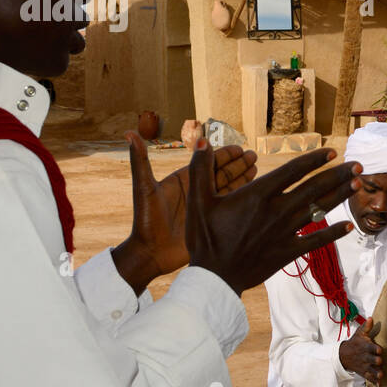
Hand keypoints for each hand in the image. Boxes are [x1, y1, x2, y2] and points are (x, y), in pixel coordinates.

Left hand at [113, 131, 258, 292]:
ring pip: (227, 187)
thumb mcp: (144, 188)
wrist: (151, 253)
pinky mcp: (211, 221)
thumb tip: (130, 133)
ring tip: (257, 167)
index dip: (223, 154)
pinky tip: (253, 190)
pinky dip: (241, 196)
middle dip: (237, 163)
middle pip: (220, 172)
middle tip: (253, 155)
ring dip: (242, 177)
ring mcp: (204, 206)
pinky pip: (229, 205)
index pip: (206, 162)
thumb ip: (140, 160)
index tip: (238, 148)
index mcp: (183, 180)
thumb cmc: (145, 221)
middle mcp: (196, 191)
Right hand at [185, 141, 361, 295]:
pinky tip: (349, 225)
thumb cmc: (205, 239)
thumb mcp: (197, 202)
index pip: (293, 171)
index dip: (315, 160)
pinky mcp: (288, 253)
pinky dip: (334, 233)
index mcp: (257, 196)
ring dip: (341, 196)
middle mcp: (276, 211)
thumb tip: (201, 138)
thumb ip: (200, 169)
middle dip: (339, 174)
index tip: (332, 152)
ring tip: (359, 184)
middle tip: (359, 165)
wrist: (214, 278)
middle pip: (314, 188)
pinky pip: (316, 241)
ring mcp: (285, 233)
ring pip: (319, 210)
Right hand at [339, 321, 383, 385]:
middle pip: (370, 359)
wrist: (343, 355)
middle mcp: (365, 357)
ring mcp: (364, 365)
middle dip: (375, 360)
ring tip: (381, 375)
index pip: (370, 347)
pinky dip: (374, 381)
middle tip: (379, 361)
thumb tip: (371, 318)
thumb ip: (366, 327)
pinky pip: (369, 377)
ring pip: (370, 370)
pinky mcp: (364, 372)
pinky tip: (380, 384)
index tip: (379, 350)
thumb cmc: (355, 343)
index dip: (374, 349)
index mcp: (365, 347)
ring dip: (376, 373)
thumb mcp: (359, 334)